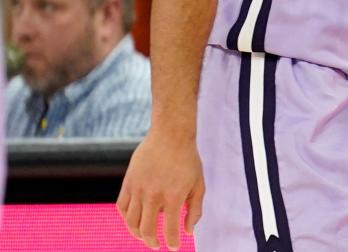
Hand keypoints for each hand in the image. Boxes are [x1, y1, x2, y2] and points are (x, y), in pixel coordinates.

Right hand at [117, 131, 204, 249]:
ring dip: (137, 233)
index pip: (169, 229)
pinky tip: (133, 220)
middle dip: (151, 242)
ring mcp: (138, 189)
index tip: (173, 247)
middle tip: (156, 245)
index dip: (172, 242)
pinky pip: (121, 206)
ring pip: (131, 221)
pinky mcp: (128, 182)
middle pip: (146, 229)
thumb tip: (189, 232)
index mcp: (173, 197)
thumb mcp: (199, 184)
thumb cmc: (188, 160)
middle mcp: (153, 195)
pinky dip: (126, 217)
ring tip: (144, 237)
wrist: (170, 135)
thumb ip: (194, 209)